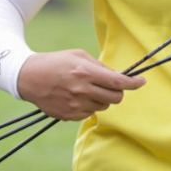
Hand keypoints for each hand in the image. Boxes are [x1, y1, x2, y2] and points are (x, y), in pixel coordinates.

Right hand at [16, 49, 145, 120]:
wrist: (28, 77)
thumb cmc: (56, 62)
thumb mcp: (78, 56)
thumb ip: (99, 66)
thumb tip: (118, 76)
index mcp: (85, 72)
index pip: (117, 82)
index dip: (133, 83)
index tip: (141, 82)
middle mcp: (81, 90)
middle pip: (115, 97)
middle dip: (118, 91)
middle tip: (112, 85)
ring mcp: (75, 104)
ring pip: (104, 106)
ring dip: (102, 98)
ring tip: (88, 89)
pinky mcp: (69, 115)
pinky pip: (90, 113)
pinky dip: (89, 105)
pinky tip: (77, 96)